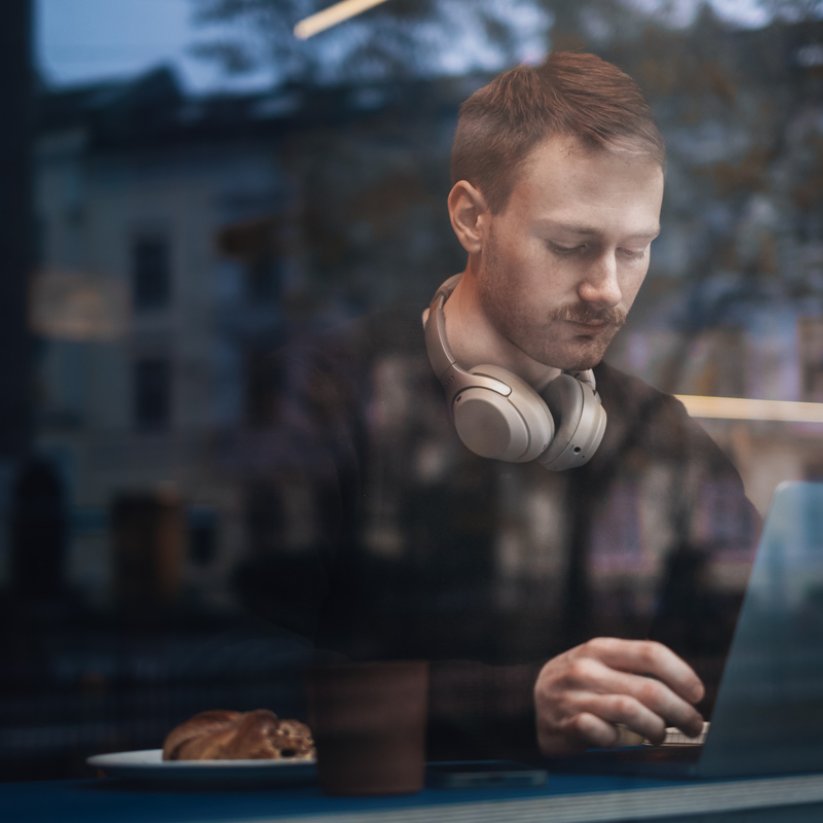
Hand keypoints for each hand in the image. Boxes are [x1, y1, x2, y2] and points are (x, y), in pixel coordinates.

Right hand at [533, 637, 704, 755]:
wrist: (532, 701)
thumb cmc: (580, 684)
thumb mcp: (600, 663)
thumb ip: (634, 670)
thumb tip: (687, 691)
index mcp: (599, 648)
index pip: (650, 653)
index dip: (681, 673)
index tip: (697, 693)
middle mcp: (586, 668)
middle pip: (648, 688)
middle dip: (680, 711)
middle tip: (692, 725)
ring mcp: (573, 695)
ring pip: (631, 711)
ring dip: (655, 729)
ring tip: (659, 735)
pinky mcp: (564, 723)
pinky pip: (603, 733)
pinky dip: (619, 740)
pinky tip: (622, 740)